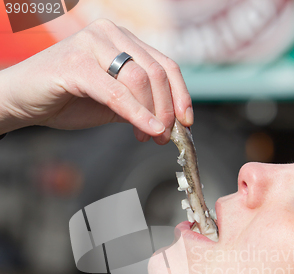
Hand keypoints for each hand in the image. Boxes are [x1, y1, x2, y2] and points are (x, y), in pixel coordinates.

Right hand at [0, 19, 192, 143]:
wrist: (23, 100)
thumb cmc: (66, 100)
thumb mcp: (112, 104)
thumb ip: (139, 106)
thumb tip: (169, 124)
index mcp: (122, 40)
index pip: (165, 64)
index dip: (181, 95)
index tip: (186, 122)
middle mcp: (109, 34)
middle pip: (157, 73)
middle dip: (167, 110)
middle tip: (166, 137)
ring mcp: (92, 44)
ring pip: (140, 80)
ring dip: (152, 114)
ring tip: (150, 137)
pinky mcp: (76, 63)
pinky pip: (116, 92)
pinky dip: (136, 114)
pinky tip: (147, 131)